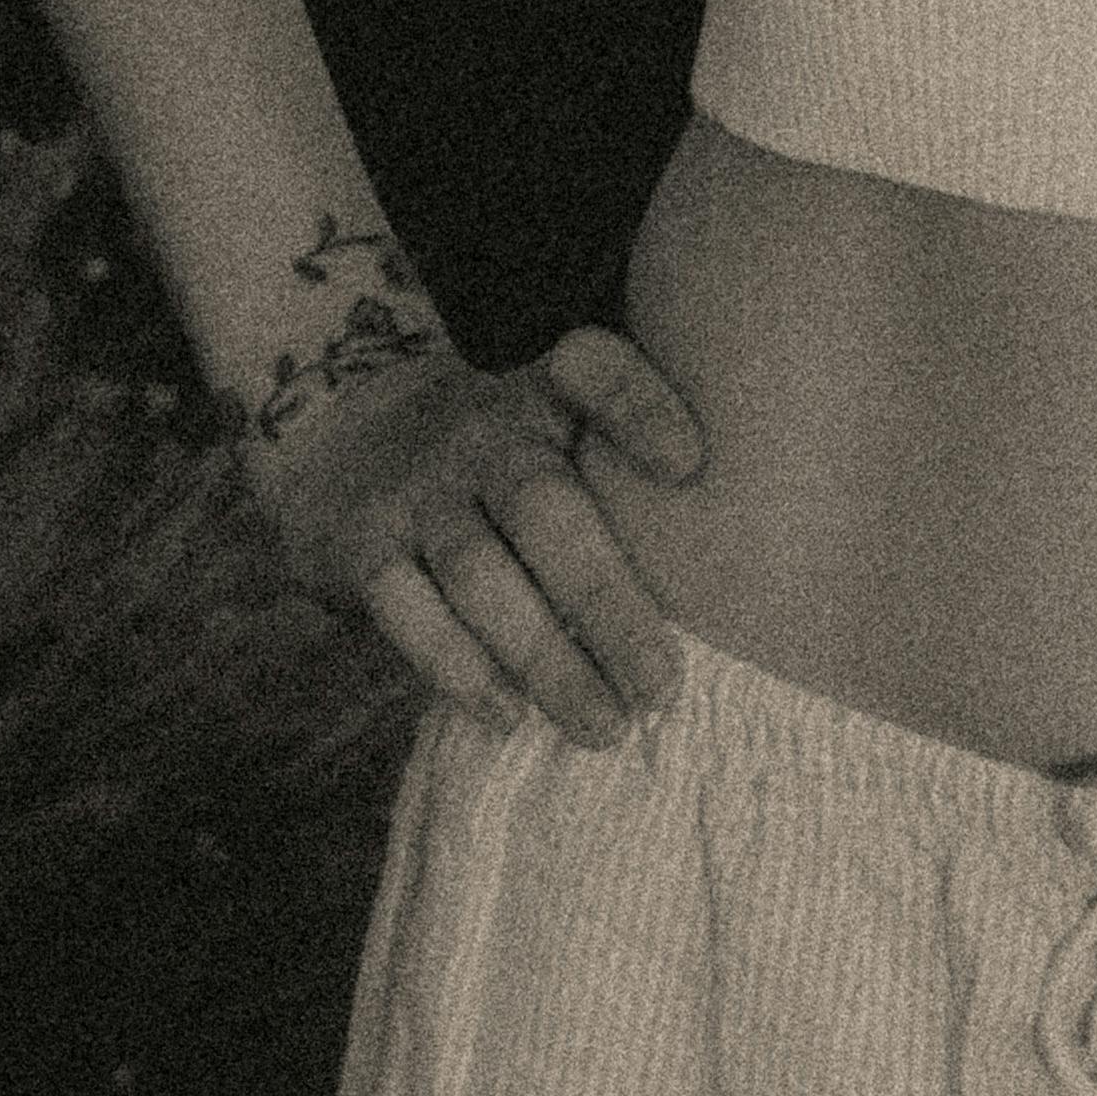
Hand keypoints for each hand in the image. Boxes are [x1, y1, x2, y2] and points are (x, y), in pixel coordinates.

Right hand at [245, 323, 710, 745]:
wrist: (348, 438)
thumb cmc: (502, 452)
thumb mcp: (558, 420)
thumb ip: (630, 462)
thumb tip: (748, 565)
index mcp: (542, 390)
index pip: (590, 369)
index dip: (637, 406)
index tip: (690, 461)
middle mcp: (479, 430)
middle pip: (547, 511)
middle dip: (606, 605)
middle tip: (663, 686)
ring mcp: (416, 488)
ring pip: (482, 576)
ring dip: (546, 660)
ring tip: (606, 726)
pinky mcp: (361, 545)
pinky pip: (408, 612)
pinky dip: (459, 669)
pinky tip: (511, 715)